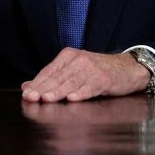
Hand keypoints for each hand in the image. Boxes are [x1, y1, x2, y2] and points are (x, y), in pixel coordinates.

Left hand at [21, 48, 150, 102]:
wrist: (127, 68)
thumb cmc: (98, 71)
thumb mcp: (73, 70)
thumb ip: (52, 78)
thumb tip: (26, 86)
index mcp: (69, 56)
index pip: (49, 71)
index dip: (37, 83)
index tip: (26, 93)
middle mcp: (79, 60)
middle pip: (58, 77)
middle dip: (43, 88)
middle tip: (32, 97)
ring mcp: (92, 68)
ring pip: (71, 82)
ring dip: (58, 92)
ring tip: (47, 99)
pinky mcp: (104, 78)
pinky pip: (90, 87)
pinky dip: (81, 93)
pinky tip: (72, 98)